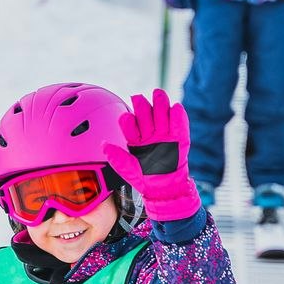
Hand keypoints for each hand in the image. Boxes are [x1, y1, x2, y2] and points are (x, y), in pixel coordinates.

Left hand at [101, 90, 201, 221]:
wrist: (164, 188)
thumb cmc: (144, 179)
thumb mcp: (128, 169)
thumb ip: (117, 157)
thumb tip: (103, 144)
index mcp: (135, 138)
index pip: (130, 125)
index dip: (128, 121)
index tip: (126, 118)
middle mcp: (149, 133)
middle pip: (145, 115)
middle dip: (142, 106)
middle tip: (138, 98)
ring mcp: (164, 134)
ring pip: (162, 115)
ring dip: (160, 104)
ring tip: (158, 94)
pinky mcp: (179, 138)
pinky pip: (179, 125)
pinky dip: (178, 116)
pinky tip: (175, 108)